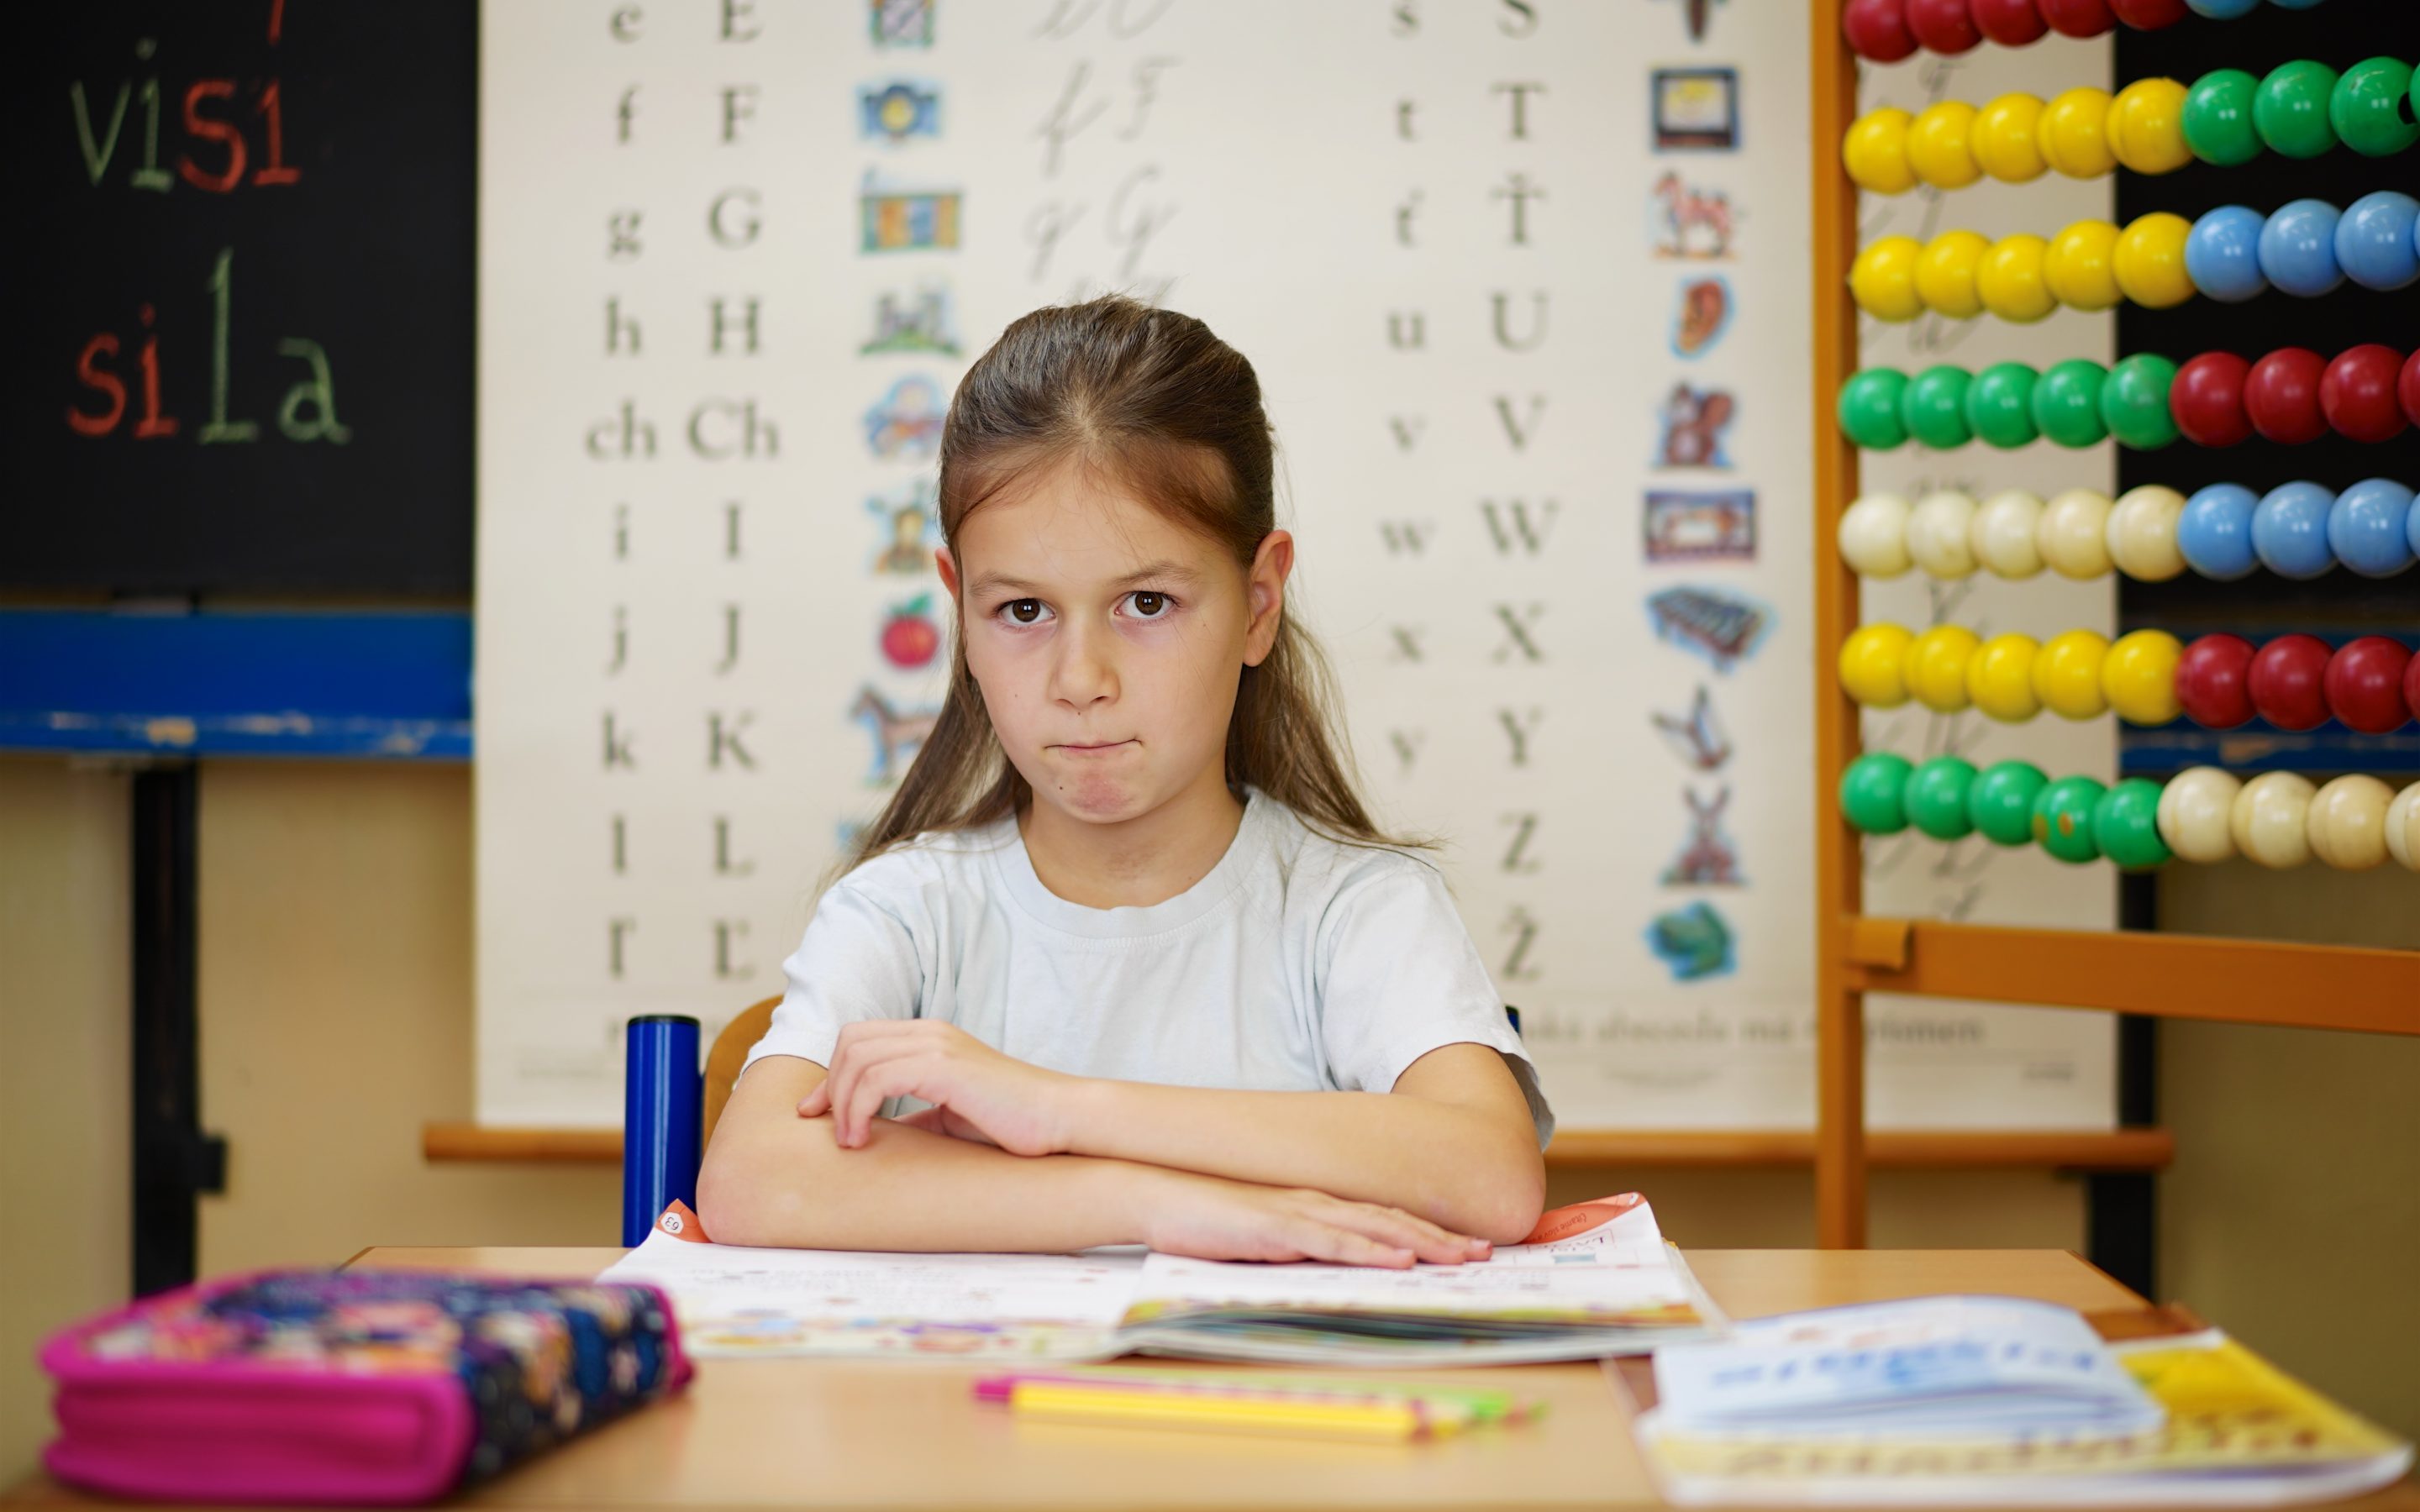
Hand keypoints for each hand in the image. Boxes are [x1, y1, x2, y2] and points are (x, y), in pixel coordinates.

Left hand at [797, 1021, 1075, 1155]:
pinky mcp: (945, 1067)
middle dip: (830, 1087)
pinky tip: (864, 1138)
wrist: (1059, 1120)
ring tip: (851, 1141)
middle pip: (851, 1042)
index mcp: (931, 1037)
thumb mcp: (950, 1117)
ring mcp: (938, 1046)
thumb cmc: (1012, 1123)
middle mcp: (931, 1032)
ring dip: (841, 1102)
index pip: (860, 1038)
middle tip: (831, 1130)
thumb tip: (880, 1135)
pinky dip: (858, 1108)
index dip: (832, 1075)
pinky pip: (877, 1077)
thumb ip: (916, 1116)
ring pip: (857, 1058)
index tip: (818, 1114)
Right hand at [1132, 1168, 1494, 1268]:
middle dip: (1441, 1236)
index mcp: (1316, 1206)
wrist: (1158, 1196)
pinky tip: (1398, 1257)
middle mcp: (1316, 1203)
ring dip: (1421, 1241)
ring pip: (1373, 1227)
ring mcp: (1298, 1212)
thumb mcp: (1263, 1236)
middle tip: (1484, 1251)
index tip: (1466, 1245)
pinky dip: (1370, 1248)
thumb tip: (1332, 1266)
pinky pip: (1332, 1239)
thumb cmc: (1206, 1219)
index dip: (1428, 1232)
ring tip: (1459, 1256)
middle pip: (1392, 1220)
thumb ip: (1298, 1246)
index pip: (1382, 1219)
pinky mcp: (1276, 1226)